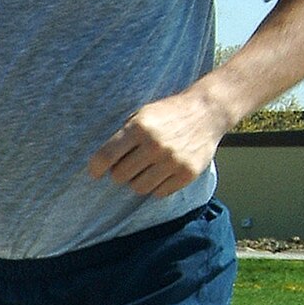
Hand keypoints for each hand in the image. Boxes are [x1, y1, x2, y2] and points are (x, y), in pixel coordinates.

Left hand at [87, 90, 228, 197]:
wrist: (207, 112)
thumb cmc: (168, 114)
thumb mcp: (142, 115)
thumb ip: (123, 136)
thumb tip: (101, 164)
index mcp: (139, 127)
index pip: (106, 156)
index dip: (96, 168)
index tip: (95, 172)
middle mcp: (155, 145)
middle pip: (120, 176)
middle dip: (120, 172)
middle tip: (128, 164)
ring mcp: (173, 161)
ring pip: (138, 187)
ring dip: (137, 180)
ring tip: (145, 168)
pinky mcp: (187, 174)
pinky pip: (159, 193)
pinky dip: (157, 185)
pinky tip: (162, 172)